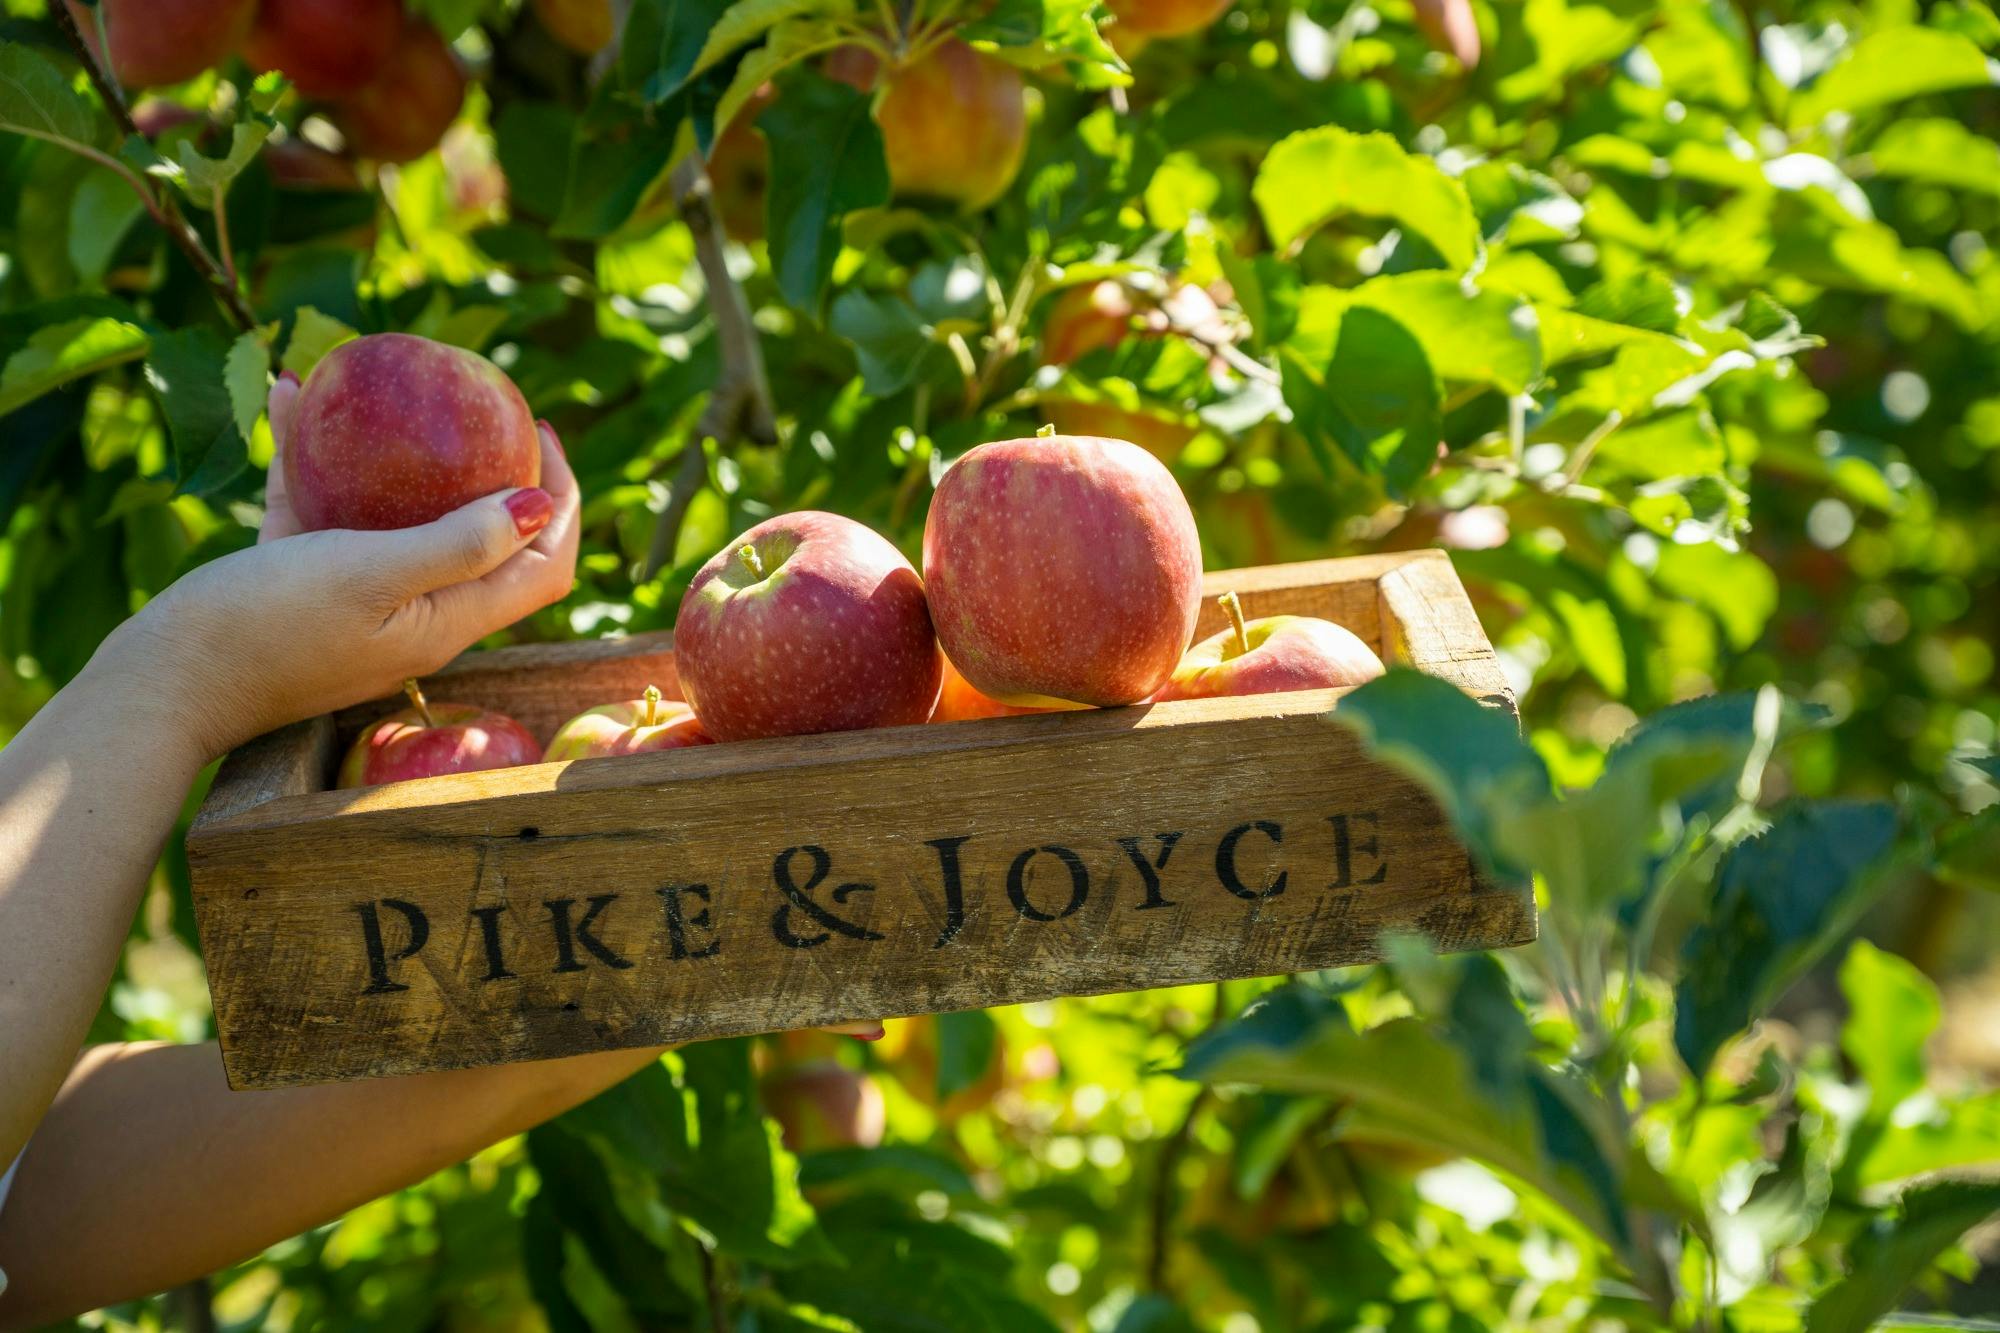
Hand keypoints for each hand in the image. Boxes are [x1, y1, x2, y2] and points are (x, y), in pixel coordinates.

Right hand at [103, 372, 580, 764]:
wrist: (166, 683)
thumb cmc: (273, 629)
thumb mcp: (375, 576)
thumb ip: (460, 546)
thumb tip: (542, 506)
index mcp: (451, 621)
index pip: (543, 567)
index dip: (561, 505)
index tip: (542, 436)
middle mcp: (419, 616)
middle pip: (487, 544)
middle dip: (501, 478)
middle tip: (490, 413)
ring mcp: (363, 603)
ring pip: (400, 519)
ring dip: (402, 460)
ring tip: (394, 396)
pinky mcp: (304, 586)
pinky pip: (324, 512)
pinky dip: (315, 462)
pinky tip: (285, 396)